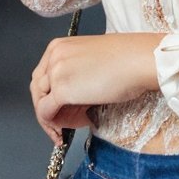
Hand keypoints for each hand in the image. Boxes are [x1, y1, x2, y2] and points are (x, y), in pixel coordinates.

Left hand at [30, 32, 164, 144]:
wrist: (141, 60)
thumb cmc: (128, 60)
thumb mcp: (92, 64)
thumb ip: (76, 80)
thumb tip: (71, 104)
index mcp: (59, 46)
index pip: (43, 76)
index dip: (48, 96)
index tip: (56, 111)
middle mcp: (53, 56)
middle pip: (38, 89)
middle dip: (47, 109)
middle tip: (60, 125)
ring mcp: (55, 72)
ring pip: (40, 102)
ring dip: (52, 119)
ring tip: (67, 129)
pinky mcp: (62, 90)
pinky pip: (46, 113)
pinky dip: (52, 125)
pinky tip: (64, 133)